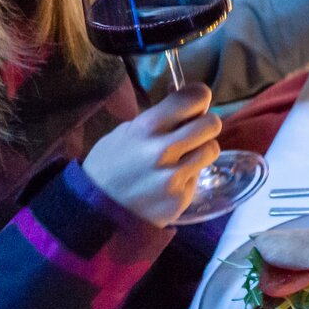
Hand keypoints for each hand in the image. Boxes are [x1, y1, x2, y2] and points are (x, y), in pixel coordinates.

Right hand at [81, 83, 222, 226]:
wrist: (96, 210)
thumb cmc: (109, 164)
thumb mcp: (126, 131)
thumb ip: (159, 116)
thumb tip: (187, 98)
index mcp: (147, 126)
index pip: (194, 98)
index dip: (200, 97)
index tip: (196, 103)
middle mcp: (164, 149)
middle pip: (212, 124)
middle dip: (205, 125)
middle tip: (194, 132)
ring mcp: (174, 176)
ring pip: (212, 149)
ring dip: (201, 150)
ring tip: (183, 157)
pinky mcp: (180, 198)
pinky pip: (198, 176)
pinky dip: (189, 175)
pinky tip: (170, 181)